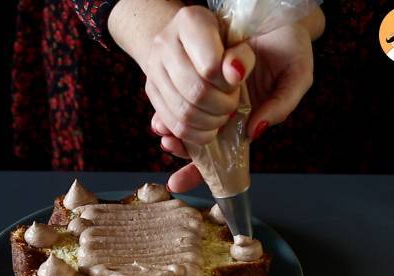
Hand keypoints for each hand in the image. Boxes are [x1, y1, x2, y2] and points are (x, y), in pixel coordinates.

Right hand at [144, 6, 254, 145]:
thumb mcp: (239, 42)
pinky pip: (173, 125)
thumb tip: (235, 75)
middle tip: (232, 103)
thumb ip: (243, 57)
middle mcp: (164, 43)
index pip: (211, 67)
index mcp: (189, 22)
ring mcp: (153, 69)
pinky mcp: (150, 93)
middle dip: (222, 106)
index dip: (229, 84)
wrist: (185, 41)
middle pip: (196, 93)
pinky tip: (209, 131)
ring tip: (222, 116)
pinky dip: (195, 135)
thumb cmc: (219, 42)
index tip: (237, 82)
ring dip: (210, 123)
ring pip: (184, 113)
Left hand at [157, 22, 314, 191]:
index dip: (198, 172)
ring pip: (187, 125)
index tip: (176, 182)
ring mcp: (212, 97)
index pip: (222, 156)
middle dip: (182, 150)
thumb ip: (280, 106)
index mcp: (246, 122)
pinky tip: (161, 116)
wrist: (277, 15)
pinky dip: (169, 108)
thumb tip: (254, 131)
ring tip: (164, 134)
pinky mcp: (199, 76)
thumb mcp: (296, 78)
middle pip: (199, 144)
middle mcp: (227, 113)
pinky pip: (181, 98)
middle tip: (170, 147)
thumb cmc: (290, 50)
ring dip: (173, 132)